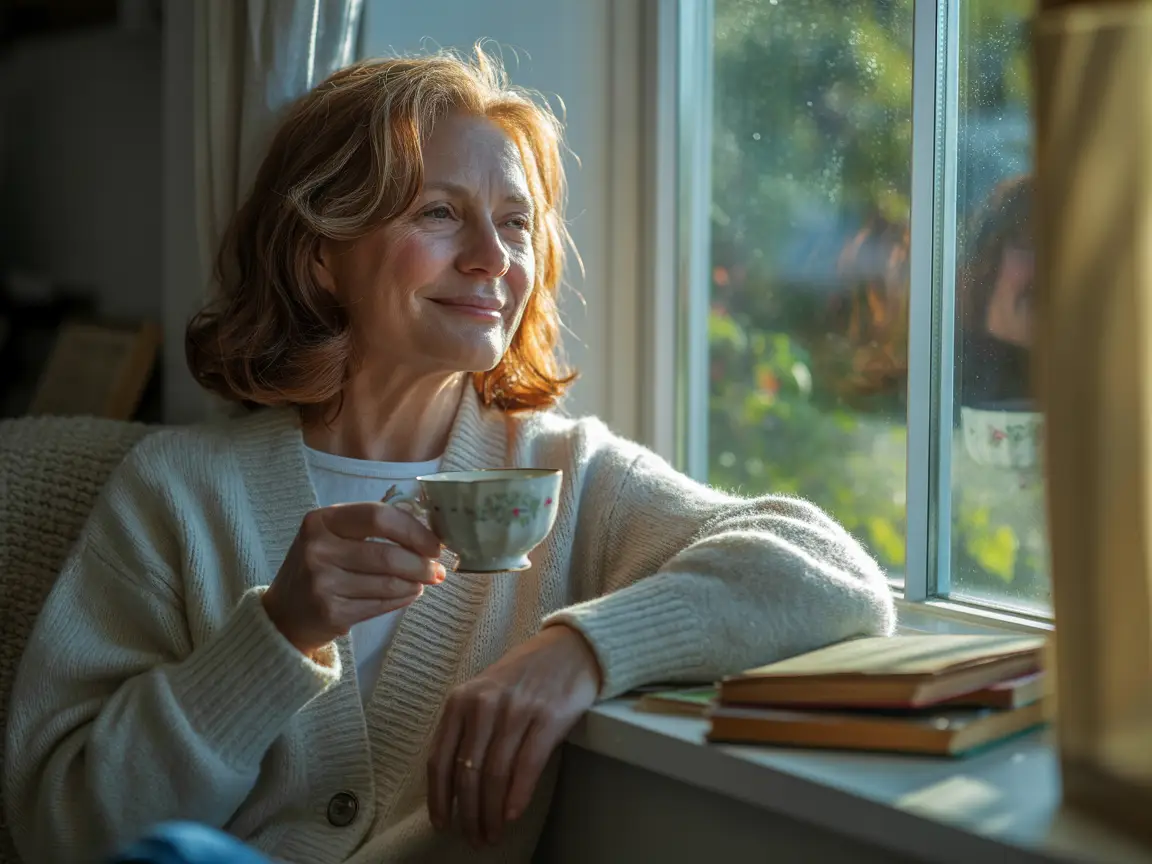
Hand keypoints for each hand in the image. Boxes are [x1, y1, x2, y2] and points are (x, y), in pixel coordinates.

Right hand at [262, 503, 445, 656]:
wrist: (283, 614)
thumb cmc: (319, 568)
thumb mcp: (332, 536)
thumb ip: (371, 529)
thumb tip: (427, 538)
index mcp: (321, 520)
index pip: (378, 516)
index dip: (414, 530)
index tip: (434, 544)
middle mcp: (317, 549)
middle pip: (387, 553)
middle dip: (421, 563)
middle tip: (437, 569)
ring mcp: (322, 582)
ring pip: (388, 582)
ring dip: (415, 583)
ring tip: (423, 581)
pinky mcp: (331, 612)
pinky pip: (381, 604)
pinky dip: (402, 599)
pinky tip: (408, 594)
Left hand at [427, 624, 601, 846]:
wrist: (569, 648)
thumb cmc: (524, 675)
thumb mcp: (484, 694)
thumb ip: (467, 729)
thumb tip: (456, 785)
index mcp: (460, 701)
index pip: (440, 759)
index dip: (439, 798)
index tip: (442, 824)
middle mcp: (483, 704)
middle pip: (467, 773)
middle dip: (469, 814)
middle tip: (474, 838)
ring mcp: (516, 710)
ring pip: (495, 774)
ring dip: (492, 813)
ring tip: (493, 833)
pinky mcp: (548, 717)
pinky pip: (527, 765)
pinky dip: (518, 795)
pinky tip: (513, 815)